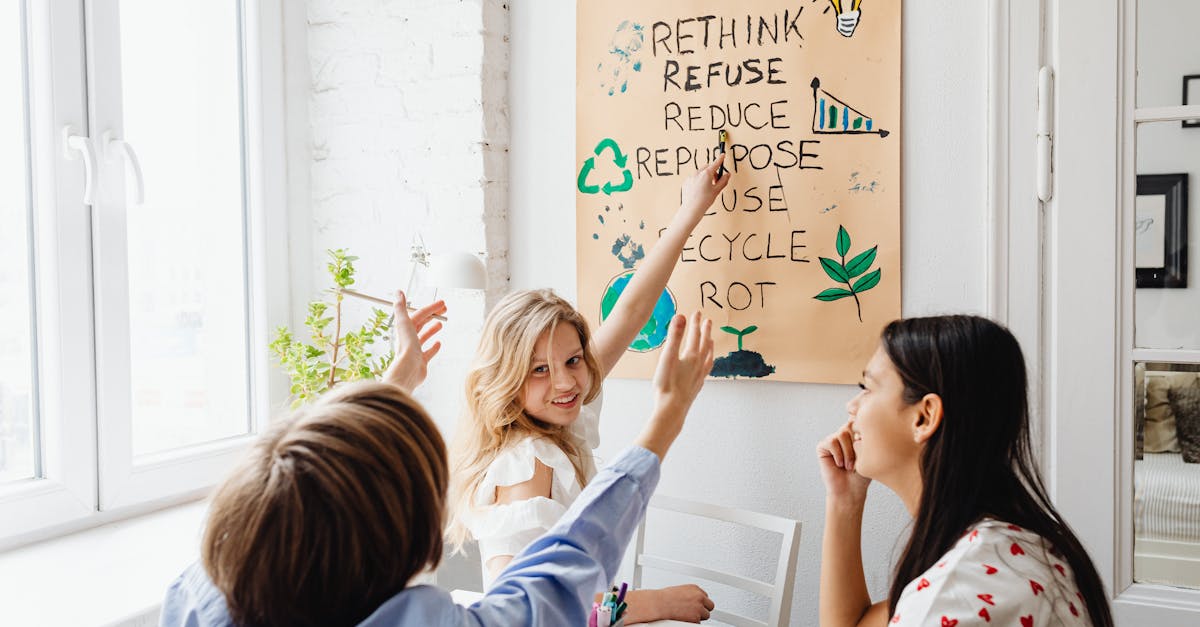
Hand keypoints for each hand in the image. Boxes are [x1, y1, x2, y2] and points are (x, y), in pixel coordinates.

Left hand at [381, 290, 445, 392]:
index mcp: (405, 329)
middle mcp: (409, 339)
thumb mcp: (404, 322)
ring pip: (424, 337)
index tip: (442, 303)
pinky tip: (438, 343)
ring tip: (440, 324)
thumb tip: (398, 292)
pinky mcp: (421, 361)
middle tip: (444, 310)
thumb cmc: (406, 346)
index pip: (419, 314)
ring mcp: (415, 350)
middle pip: (422, 324)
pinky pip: (428, 352)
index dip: (430, 308)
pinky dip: (434, 347)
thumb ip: (400, 307)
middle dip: (433, 316)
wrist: (408, 369)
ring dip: (432, 329)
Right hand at [625, 585, 713, 623]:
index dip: (700, 602)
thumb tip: (691, 601)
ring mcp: (699, 607)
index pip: (705, 596)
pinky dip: (692, 622)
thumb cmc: (664, 598)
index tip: (697, 605)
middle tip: (695, 612)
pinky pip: (698, 623)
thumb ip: (689, 595)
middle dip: (703, 609)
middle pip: (710, 606)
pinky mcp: (696, 618)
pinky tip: (684, 619)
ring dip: (698, 616)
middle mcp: (699, 597)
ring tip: (687, 616)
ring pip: (706, 615)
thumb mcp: (679, 591)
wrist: (658, 604)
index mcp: (695, 588)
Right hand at [635, 313, 713, 458]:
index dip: (695, 322)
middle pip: (705, 344)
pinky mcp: (697, 386)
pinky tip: (706, 365)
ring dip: (710, 347)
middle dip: (705, 331)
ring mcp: (699, 376)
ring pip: (708, 357)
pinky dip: (708, 363)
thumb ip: (674, 336)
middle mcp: (698, 365)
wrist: (672, 410)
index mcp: (691, 356)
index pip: (695, 334)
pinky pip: (706, 370)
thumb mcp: (667, 357)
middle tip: (708, 321)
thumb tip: (680, 316)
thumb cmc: (667, 384)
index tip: (697, 312)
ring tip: (711, 340)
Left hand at [673, 152, 730, 229]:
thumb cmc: (704, 201)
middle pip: (707, 168)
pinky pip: (693, 178)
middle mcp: (697, 173)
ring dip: (705, 176)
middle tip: (715, 182)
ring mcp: (690, 177)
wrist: (691, 209)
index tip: (722, 155)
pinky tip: (699, 191)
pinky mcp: (686, 182)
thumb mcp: (717, 190)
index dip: (720, 159)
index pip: (715, 164)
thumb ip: (723, 181)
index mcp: (706, 174)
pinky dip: (698, 181)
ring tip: (706, 188)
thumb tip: (727, 175)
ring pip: (700, 173)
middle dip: (712, 172)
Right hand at [816, 421, 870, 504]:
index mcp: (856, 434)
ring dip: (848, 452)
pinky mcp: (823, 446)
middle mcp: (844, 434)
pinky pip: (832, 442)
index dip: (860, 421)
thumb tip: (853, 419)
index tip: (864, 434)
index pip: (858, 418)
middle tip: (858, 459)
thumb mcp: (868, 453)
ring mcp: (833, 439)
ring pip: (842, 433)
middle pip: (851, 424)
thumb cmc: (862, 475)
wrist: (850, 490)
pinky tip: (839, 464)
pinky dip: (838, 454)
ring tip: (849, 465)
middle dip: (857, 443)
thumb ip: (861, 435)